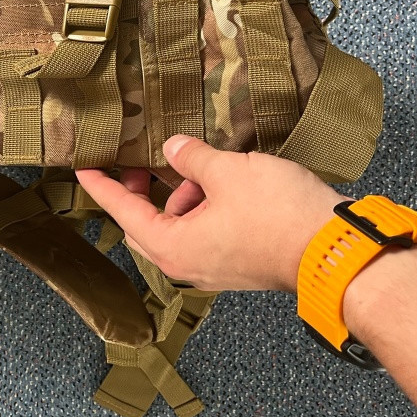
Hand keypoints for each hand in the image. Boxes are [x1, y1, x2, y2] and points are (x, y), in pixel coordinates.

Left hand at [75, 134, 350, 292]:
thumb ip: (191, 157)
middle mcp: (187, 263)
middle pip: (147, 224)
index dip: (102, 187)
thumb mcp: (227, 172)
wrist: (334, 251)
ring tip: (201, 164)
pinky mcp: (238, 262)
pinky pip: (205, 231)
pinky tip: (224, 182)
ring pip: (179, 226)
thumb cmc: (278, 215)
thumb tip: (172, 149)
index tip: (82, 169)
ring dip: (182, 194)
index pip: (123, 213)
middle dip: (142, 190)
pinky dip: (204, 205)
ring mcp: (214, 266)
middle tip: (142, 160)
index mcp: (173, 246)